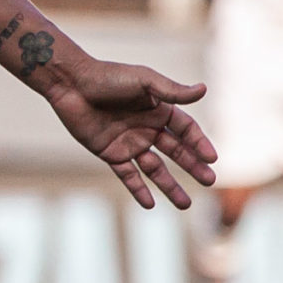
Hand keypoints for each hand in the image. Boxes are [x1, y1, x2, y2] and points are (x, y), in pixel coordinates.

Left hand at [40, 56, 216, 209]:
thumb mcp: (143, 81)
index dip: (199, 144)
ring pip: (154, 169)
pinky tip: (150, 205)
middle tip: (209, 182)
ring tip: (185, 205)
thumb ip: (172, 91)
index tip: (212, 159)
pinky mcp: (110, 153)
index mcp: (158, 110)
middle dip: (193, 167)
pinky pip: (127, 175)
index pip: (186, 131)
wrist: (71, 85)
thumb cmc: (107, 77)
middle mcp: (147, 128)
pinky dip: (138, 190)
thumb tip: (204, 89)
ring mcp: (129, 142)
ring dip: (169, 186)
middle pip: (176, 152)